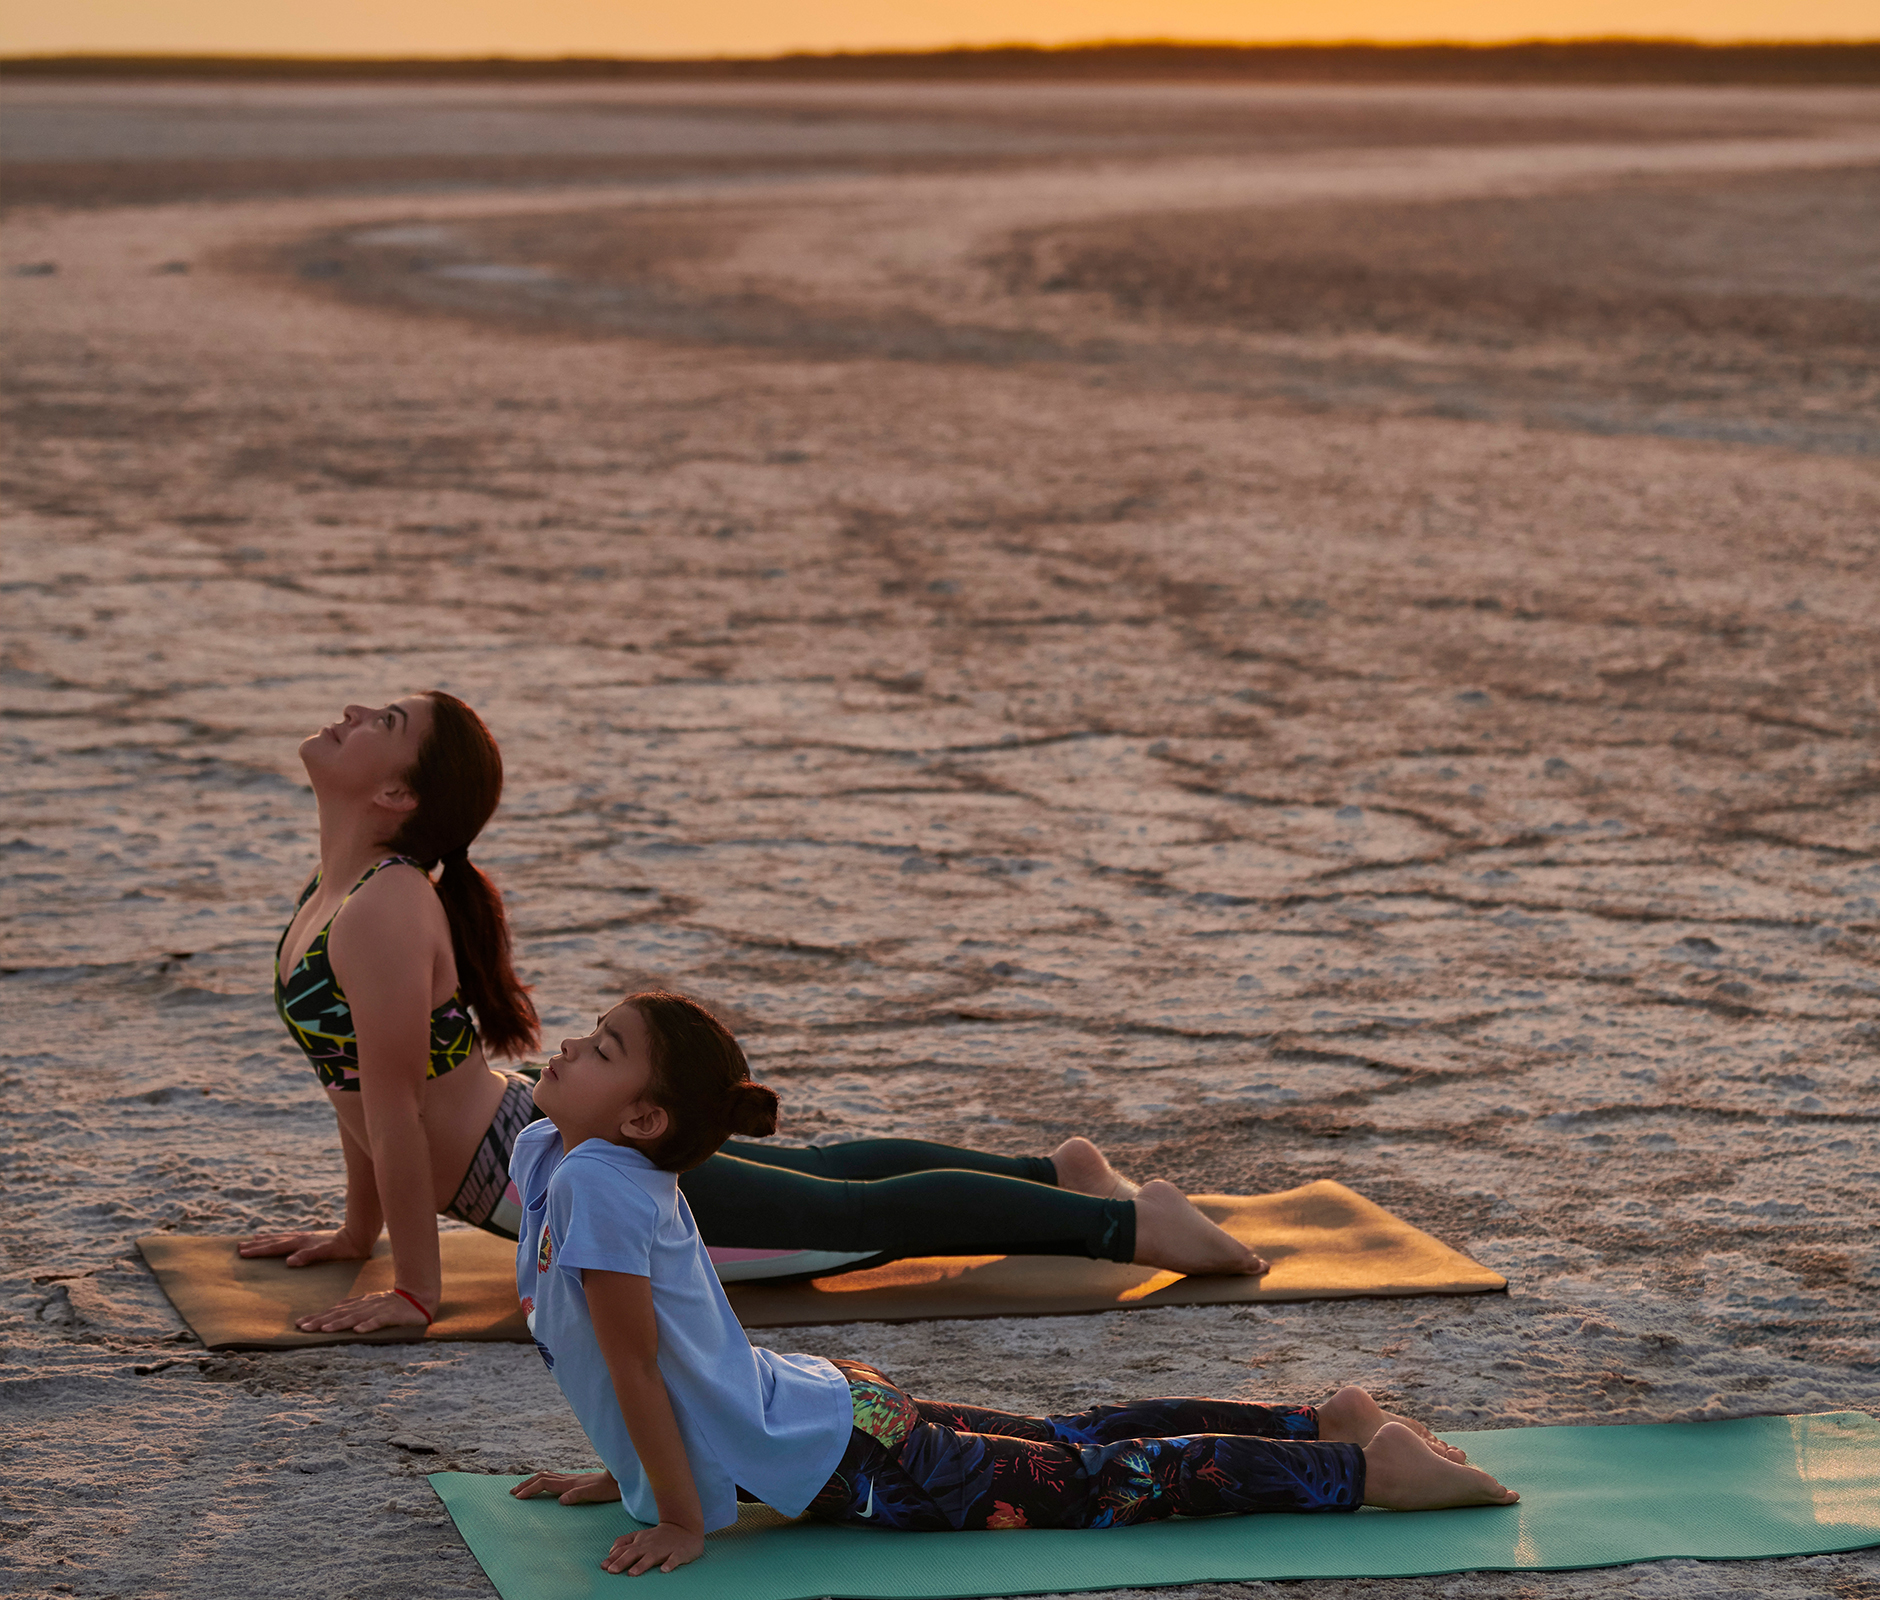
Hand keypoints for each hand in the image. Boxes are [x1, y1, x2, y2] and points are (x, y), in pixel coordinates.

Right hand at [238, 1229, 371, 1266]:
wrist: (360, 1236)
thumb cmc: (346, 1249)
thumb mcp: (328, 1253)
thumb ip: (309, 1256)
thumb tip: (289, 1261)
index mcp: (302, 1243)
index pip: (276, 1247)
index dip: (259, 1250)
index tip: (242, 1252)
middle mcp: (302, 1238)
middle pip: (275, 1241)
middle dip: (257, 1245)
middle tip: (239, 1247)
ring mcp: (307, 1237)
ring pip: (281, 1237)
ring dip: (266, 1239)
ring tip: (252, 1239)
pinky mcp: (312, 1238)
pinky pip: (291, 1237)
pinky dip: (280, 1237)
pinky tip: (279, 1238)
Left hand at [294, 1288, 432, 1332]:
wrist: (420, 1297)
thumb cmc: (393, 1302)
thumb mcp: (370, 1303)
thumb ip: (353, 1306)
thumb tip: (334, 1309)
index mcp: (359, 1304)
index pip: (334, 1311)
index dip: (317, 1317)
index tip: (299, 1324)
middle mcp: (365, 1306)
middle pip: (340, 1314)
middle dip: (321, 1321)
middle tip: (303, 1328)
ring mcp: (378, 1310)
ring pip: (355, 1317)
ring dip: (339, 1323)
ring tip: (324, 1330)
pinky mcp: (392, 1316)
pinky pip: (379, 1321)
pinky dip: (368, 1325)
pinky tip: (358, 1331)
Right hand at [511, 1470, 620, 1504]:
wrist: (622, 1478)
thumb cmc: (609, 1488)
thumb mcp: (594, 1493)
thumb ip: (578, 1495)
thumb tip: (561, 1500)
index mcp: (569, 1483)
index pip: (544, 1483)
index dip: (530, 1489)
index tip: (517, 1497)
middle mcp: (569, 1479)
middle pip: (542, 1477)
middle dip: (526, 1484)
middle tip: (512, 1492)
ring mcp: (573, 1478)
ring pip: (547, 1475)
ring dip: (533, 1481)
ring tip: (523, 1487)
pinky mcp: (577, 1480)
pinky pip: (555, 1478)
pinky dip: (544, 1480)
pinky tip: (545, 1485)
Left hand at [602, 1522, 703, 1576]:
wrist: (685, 1527)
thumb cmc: (659, 1536)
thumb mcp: (640, 1535)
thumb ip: (624, 1542)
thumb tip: (610, 1552)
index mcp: (640, 1542)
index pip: (624, 1549)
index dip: (613, 1558)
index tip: (603, 1567)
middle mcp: (650, 1545)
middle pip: (634, 1553)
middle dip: (622, 1561)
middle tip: (612, 1571)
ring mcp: (665, 1548)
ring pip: (652, 1557)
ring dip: (642, 1565)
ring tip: (632, 1573)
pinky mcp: (679, 1552)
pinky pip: (675, 1558)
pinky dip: (670, 1564)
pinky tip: (665, 1570)